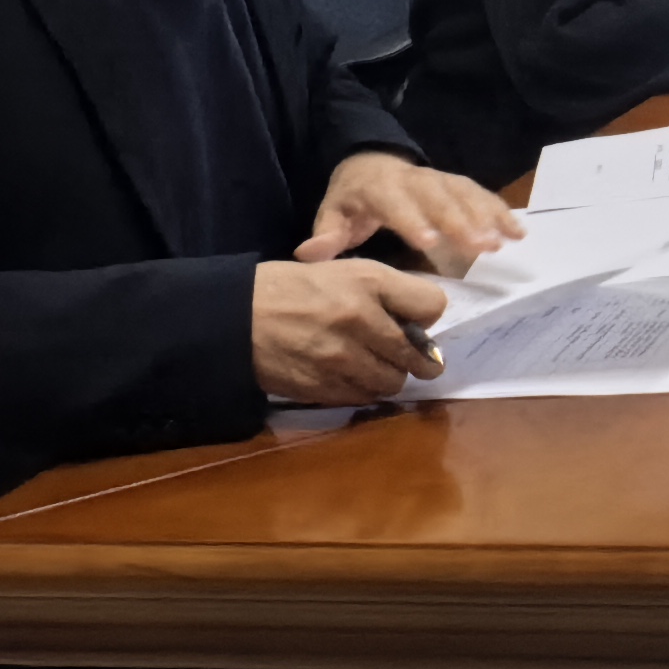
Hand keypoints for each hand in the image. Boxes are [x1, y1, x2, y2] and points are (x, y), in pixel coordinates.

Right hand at [253, 257, 447, 405]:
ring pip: (392, 383)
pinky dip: (363, 390)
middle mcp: (360, 320)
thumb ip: (387, 290)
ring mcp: (341, 359)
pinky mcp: (322, 388)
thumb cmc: (292, 287)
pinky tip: (350, 376)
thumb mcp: (344, 270)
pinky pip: (362, 398)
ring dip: (389, 377)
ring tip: (374, 366)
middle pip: (417, 355)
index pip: (433, 305)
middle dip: (418, 358)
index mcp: (368, 283)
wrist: (235, 318)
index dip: (427, 314)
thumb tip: (423, 319)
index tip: (417, 320)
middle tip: (410, 357)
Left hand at [302, 151, 517, 275]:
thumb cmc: (352, 198)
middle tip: (482, 247)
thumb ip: (325, 235)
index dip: (414, 221)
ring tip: (505, 242)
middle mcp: (415, 179)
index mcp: (381, 188)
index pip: (398, 203)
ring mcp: (439, 178)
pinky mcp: (456, 183)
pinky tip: (518, 232)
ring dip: (487, 216)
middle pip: (440, 198)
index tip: (431, 243)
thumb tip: (308, 255)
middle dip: (462, 221)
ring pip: (466, 193)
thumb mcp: (332, 213)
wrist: (371, 162)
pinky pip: (481, 193)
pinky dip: (501, 211)